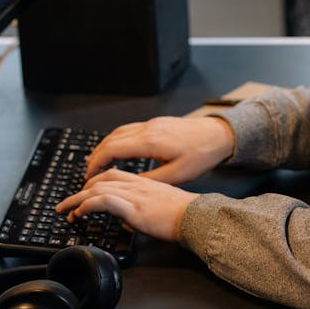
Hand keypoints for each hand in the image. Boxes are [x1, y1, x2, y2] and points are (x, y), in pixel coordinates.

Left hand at [55, 169, 198, 241]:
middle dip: (79, 192)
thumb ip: (142, 209)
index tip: (83, 196)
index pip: (112, 176)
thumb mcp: (160, 207)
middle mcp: (136, 185)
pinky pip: (103, 201)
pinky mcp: (133, 208)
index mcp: (144, 183)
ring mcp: (134, 195)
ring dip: (76, 201)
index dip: (93, 183)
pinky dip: (87, 206)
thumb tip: (129, 220)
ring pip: (96, 189)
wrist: (197, 217)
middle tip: (67, 205)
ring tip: (66, 212)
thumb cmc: (185, 215)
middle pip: (100, 180)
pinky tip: (80, 213)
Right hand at [84, 116, 235, 184]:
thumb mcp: (177, 175)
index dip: (97, 163)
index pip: (113, 149)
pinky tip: (119, 150)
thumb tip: (130, 185)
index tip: (90, 176)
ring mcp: (153, 124)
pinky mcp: (158, 123)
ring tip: (99, 162)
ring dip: (106, 146)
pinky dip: (118, 140)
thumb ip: (151, 179)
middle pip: (111, 139)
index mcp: (151, 142)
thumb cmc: (202, 154)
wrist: (219, 134)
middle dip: (97, 156)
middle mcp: (148, 129)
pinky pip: (129, 129)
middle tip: (89, 172)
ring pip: (119, 132)